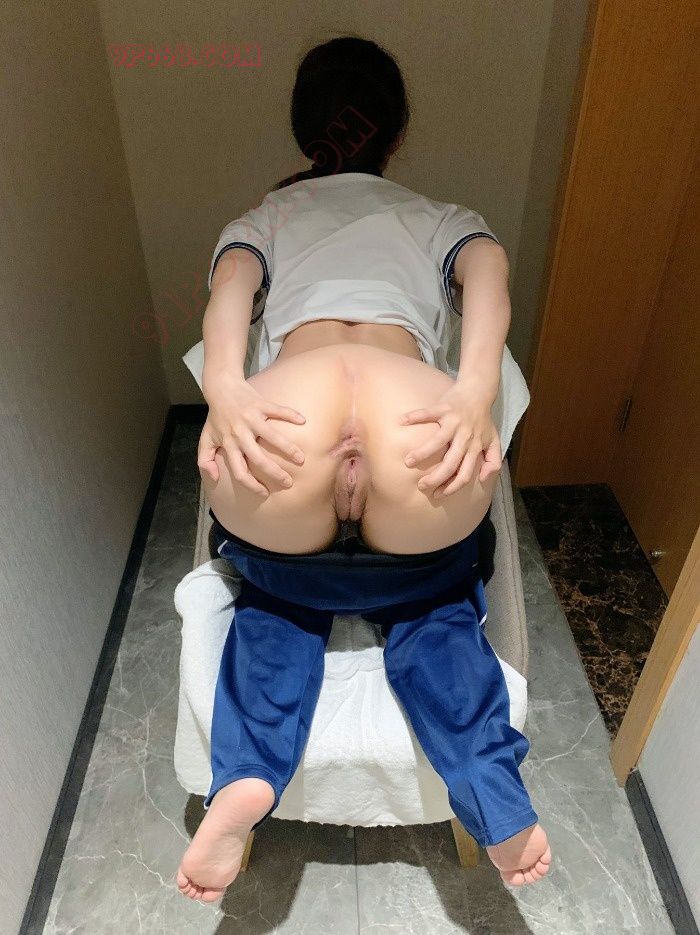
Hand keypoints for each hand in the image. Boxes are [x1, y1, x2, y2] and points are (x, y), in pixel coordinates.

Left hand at [198, 376, 306, 496]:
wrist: (220, 388)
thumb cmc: (216, 416)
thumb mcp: (206, 438)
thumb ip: (205, 460)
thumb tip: (214, 477)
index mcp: (229, 444)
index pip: (239, 471)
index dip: (252, 485)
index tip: (264, 493)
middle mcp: (240, 434)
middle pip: (259, 459)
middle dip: (275, 473)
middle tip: (288, 483)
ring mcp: (251, 419)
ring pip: (273, 437)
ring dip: (289, 449)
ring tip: (301, 459)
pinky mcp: (261, 404)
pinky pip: (278, 410)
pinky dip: (291, 415)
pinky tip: (303, 421)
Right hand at [399, 381, 501, 497]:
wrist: (479, 392)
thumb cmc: (484, 419)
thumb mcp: (494, 441)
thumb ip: (493, 462)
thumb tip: (482, 479)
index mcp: (474, 447)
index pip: (464, 474)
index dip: (452, 487)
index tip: (437, 494)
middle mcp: (465, 437)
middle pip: (450, 463)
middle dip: (435, 478)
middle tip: (421, 486)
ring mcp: (454, 422)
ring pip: (437, 442)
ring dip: (422, 453)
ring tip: (408, 462)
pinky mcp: (444, 408)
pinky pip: (428, 413)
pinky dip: (414, 416)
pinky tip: (401, 422)